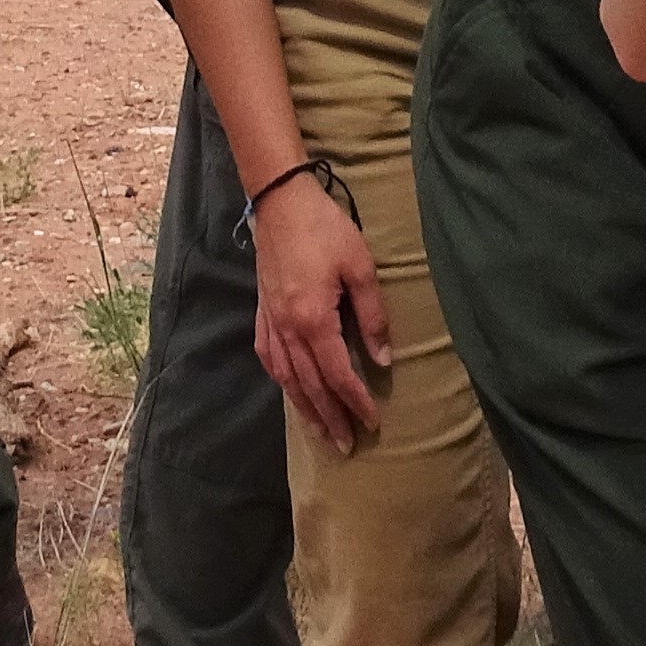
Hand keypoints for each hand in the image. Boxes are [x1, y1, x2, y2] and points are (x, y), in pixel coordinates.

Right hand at [249, 168, 390, 456]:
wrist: (280, 200)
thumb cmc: (325, 229)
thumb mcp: (360, 266)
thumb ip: (372, 316)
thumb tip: (383, 360)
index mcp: (313, 320)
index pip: (338, 374)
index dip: (356, 401)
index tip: (373, 423)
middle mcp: (288, 329)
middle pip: (310, 385)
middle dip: (330, 418)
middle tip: (347, 445)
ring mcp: (271, 321)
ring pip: (287, 377)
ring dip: (304, 408)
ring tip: (320, 431)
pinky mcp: (263, 310)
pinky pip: (269, 357)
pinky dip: (281, 379)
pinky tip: (289, 388)